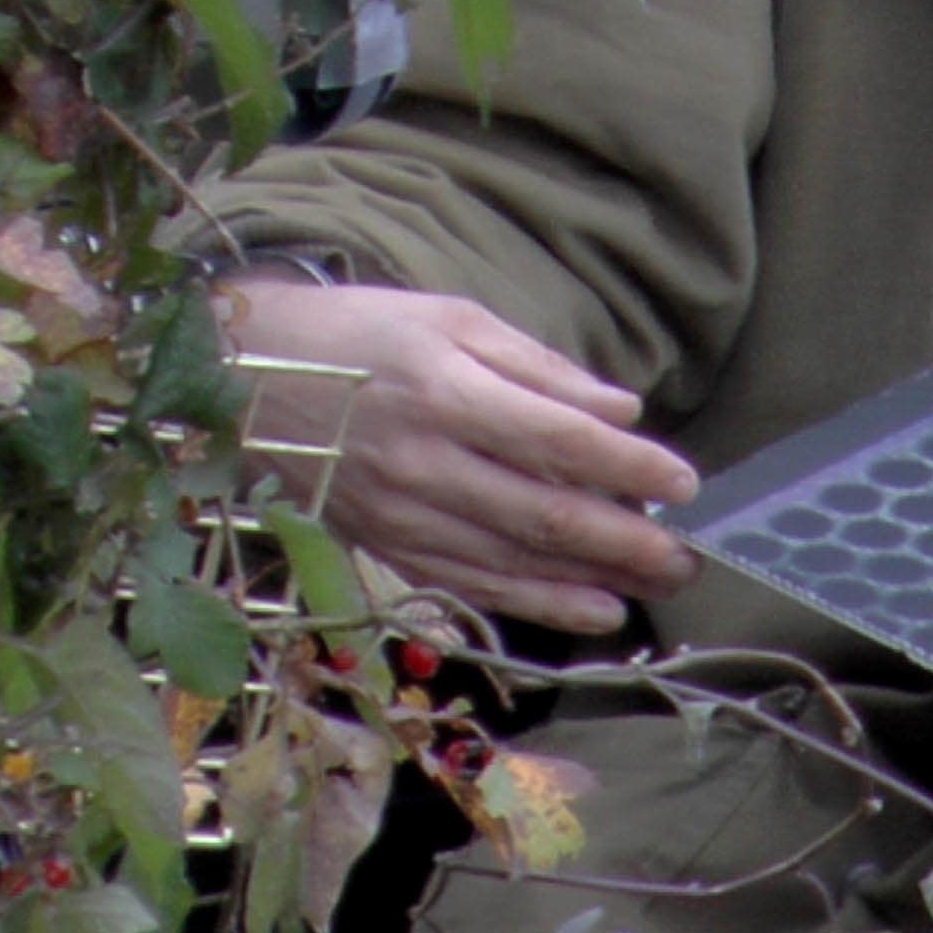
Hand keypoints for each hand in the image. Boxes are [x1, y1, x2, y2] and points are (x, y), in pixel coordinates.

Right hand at [226, 276, 699, 635]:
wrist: (244, 378)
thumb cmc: (363, 336)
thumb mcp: (454, 321)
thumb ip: (542, 370)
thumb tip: (621, 413)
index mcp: (445, 393)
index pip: (557, 441)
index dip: (627, 467)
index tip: (684, 483)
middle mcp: (423, 463)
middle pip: (542, 514)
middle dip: (625, 541)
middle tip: (688, 557)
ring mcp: (400, 515)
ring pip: (511, 560)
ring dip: (592, 580)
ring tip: (655, 587)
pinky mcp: (384, 546)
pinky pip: (468, 584)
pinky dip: (533, 602)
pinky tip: (590, 610)